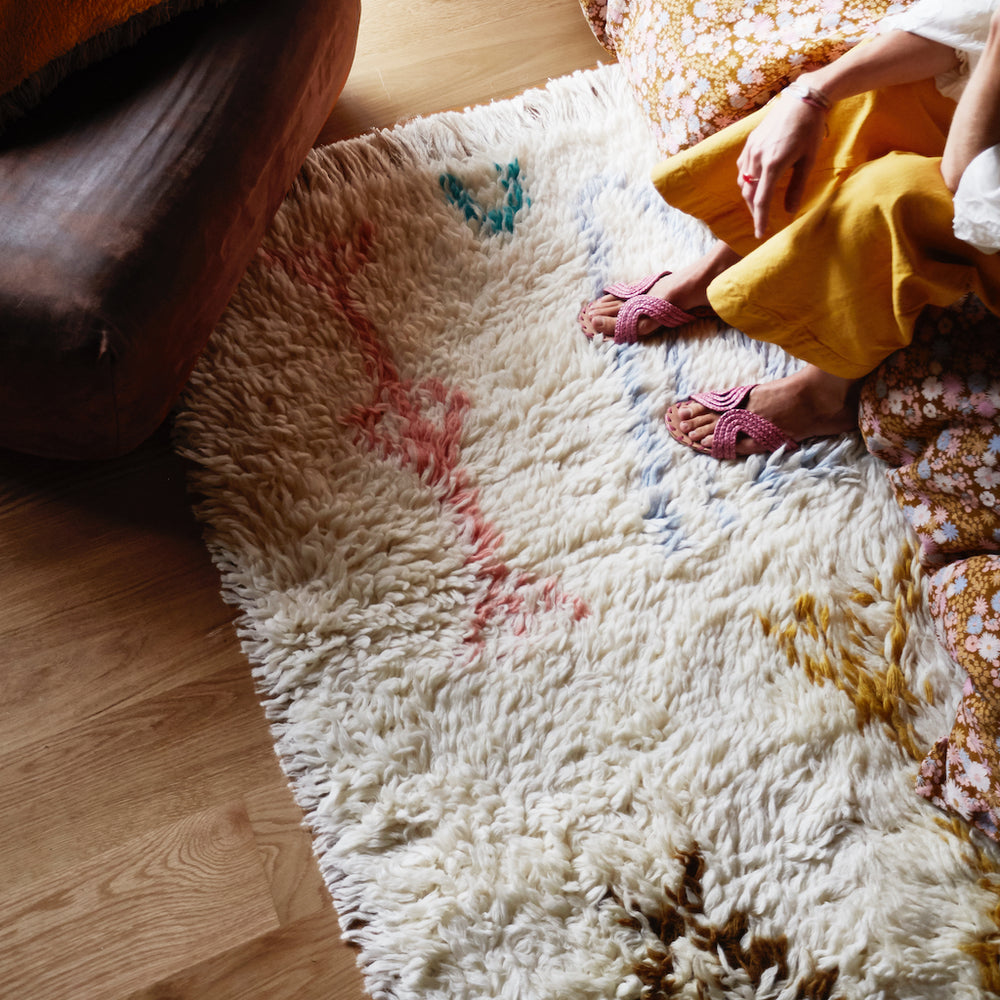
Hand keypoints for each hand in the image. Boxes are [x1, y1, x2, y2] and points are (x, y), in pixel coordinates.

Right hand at [736, 88, 827, 238]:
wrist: (803, 99)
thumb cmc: (810, 130)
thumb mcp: (808, 160)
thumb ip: (797, 187)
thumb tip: (790, 211)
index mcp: (773, 165)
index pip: (762, 200)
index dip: (760, 219)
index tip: (760, 234)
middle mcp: (757, 158)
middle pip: (749, 193)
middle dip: (754, 210)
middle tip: (761, 221)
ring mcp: (751, 149)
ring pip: (743, 181)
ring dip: (749, 195)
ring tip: (758, 203)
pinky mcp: (749, 142)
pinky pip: (742, 168)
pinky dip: (745, 179)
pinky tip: (753, 182)